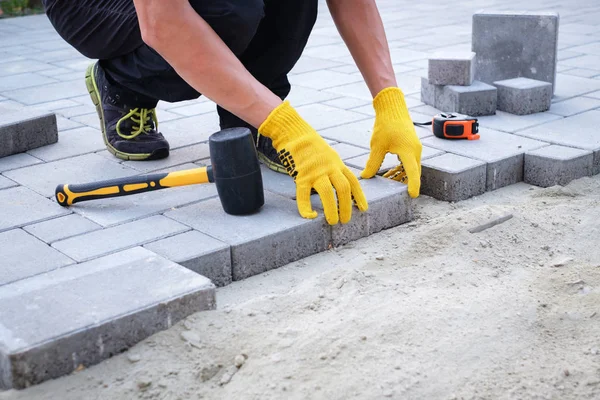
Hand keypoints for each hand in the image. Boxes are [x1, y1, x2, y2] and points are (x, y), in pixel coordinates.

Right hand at [259, 101, 367, 224]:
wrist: (295, 134)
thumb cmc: (311, 148)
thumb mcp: (329, 156)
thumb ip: (334, 169)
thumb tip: (340, 185)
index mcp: (337, 164)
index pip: (353, 181)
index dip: (360, 196)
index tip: (364, 209)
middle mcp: (329, 168)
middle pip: (343, 188)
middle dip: (347, 206)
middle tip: (346, 220)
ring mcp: (315, 172)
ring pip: (327, 193)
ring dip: (332, 209)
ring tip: (333, 221)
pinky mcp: (301, 176)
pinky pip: (303, 195)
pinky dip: (305, 208)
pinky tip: (310, 216)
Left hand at [360, 87, 422, 197]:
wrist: (392, 109)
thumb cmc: (385, 125)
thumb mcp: (377, 146)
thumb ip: (372, 163)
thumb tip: (365, 177)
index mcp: (408, 151)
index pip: (412, 172)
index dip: (412, 185)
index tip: (412, 196)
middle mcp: (415, 151)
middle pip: (413, 173)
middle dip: (405, 184)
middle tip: (395, 195)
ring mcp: (415, 149)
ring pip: (410, 168)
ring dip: (401, 176)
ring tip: (387, 183)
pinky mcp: (411, 147)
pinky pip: (408, 163)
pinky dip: (400, 169)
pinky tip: (389, 174)